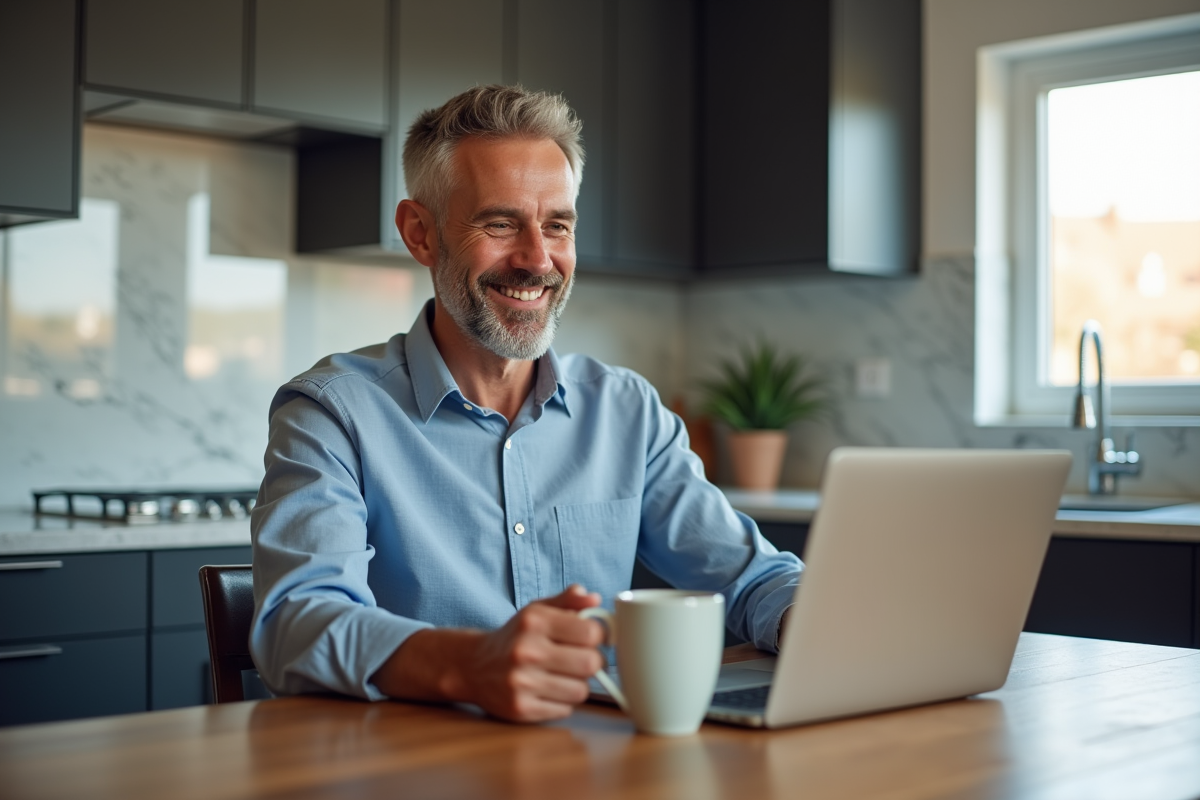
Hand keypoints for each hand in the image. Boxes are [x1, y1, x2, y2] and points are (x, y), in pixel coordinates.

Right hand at [373, 585, 605, 722]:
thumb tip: (594, 597)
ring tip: (563, 676)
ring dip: (578, 684)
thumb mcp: (537, 611)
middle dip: (593, 662)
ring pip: (581, 690)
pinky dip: (562, 701)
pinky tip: (548, 690)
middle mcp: (526, 650)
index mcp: (534, 621)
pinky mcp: (521, 708)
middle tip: (582, 659)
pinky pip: (565, 709)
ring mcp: (522, 682)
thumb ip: (568, 602)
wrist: (472, 666)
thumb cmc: (514, 637)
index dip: (598, 637)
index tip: (592, 639)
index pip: (591, 632)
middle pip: (591, 664)